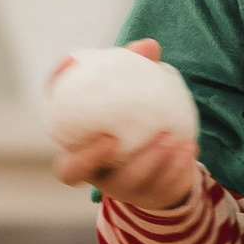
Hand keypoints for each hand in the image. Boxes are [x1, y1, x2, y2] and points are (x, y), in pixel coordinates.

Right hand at [50, 40, 201, 211]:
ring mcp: (118, 187)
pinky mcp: (148, 196)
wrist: (170, 162)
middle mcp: (91, 168)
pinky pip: (160, 186)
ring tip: (171, 137)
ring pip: (125, 182)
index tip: (73, 76)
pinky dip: (176, 167)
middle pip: (70, 172)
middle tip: (112, 139)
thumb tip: (147, 46)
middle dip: (89, 157)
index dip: (58, 104)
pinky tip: (189, 146)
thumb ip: (139, 69)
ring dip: (148, 160)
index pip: (55, 125)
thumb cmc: (141, 121)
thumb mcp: (137, 96)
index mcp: (79, 141)